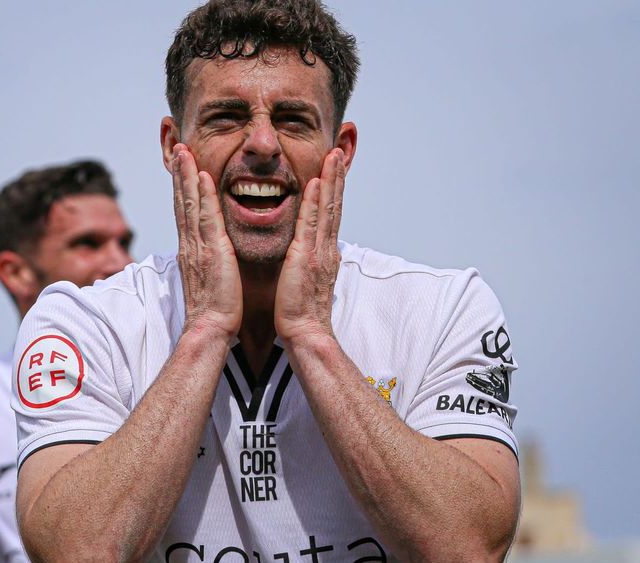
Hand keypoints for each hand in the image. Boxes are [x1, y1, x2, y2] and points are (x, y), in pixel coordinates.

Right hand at [171, 143, 242, 338]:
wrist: (210, 329)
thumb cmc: (216, 310)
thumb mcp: (212, 278)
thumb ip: (210, 262)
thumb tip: (213, 256)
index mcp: (192, 250)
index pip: (186, 211)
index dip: (183, 187)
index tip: (183, 166)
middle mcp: (190, 244)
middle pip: (182, 200)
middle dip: (179, 173)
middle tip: (177, 147)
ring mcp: (197, 246)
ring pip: (190, 202)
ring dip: (186, 174)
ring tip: (183, 150)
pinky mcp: (210, 251)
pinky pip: (205, 216)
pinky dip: (202, 195)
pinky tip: (201, 175)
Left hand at [275, 148, 345, 343]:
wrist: (304, 334)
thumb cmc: (300, 314)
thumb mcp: (305, 281)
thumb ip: (307, 264)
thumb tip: (307, 256)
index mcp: (324, 254)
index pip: (329, 215)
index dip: (333, 191)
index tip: (334, 169)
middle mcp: (326, 248)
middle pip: (333, 205)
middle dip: (337, 177)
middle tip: (339, 150)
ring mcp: (319, 251)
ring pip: (327, 208)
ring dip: (331, 179)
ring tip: (334, 155)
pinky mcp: (306, 257)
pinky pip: (310, 223)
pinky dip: (315, 201)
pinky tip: (316, 181)